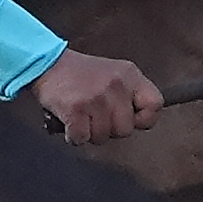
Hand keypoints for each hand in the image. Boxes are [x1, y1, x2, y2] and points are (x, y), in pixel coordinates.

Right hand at [25, 48, 162, 144]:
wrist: (47, 63)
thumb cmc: (79, 73)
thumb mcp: (114, 73)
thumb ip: (129, 94)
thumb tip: (139, 121)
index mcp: (129, 75)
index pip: (155, 105)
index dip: (144, 119)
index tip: (131, 119)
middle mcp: (115, 86)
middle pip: (125, 129)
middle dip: (109, 129)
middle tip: (96, 116)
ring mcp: (95, 98)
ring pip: (103, 137)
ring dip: (90, 132)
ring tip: (82, 115)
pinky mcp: (75, 109)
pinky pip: (81, 138)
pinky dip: (74, 136)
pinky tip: (70, 122)